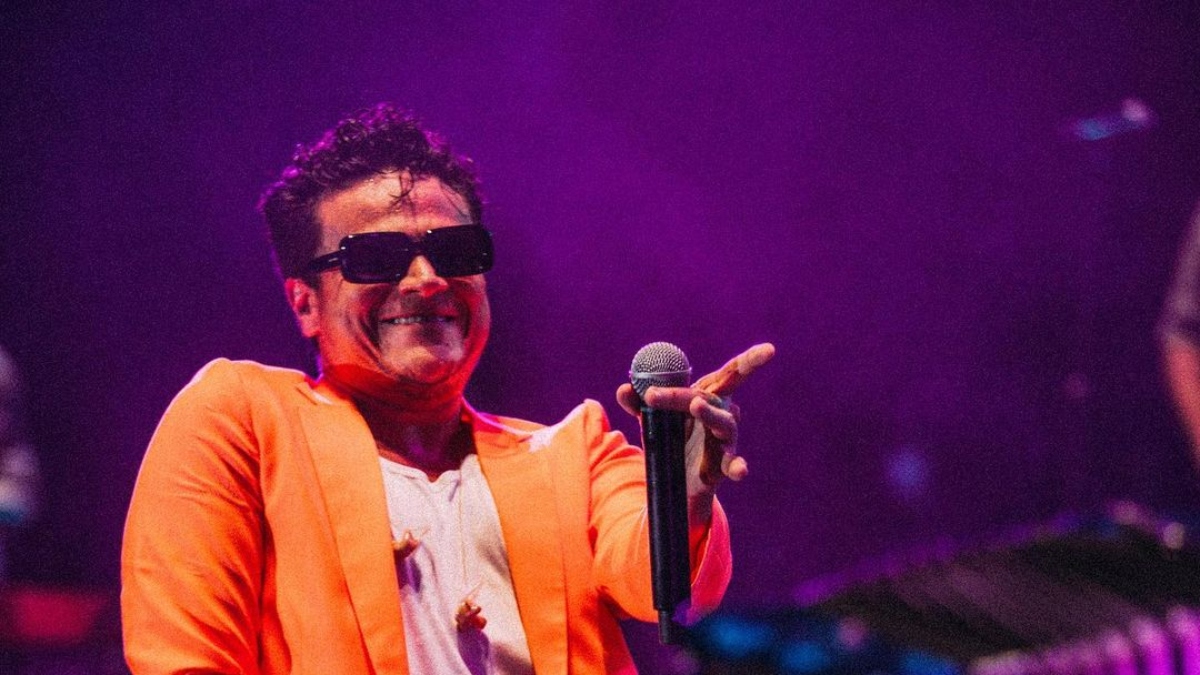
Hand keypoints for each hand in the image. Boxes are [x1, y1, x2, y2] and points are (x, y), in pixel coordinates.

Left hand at [617, 343, 774, 494]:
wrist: (673, 482)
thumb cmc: (669, 439)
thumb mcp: (651, 420)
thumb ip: (638, 403)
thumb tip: (624, 389)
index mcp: (708, 396)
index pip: (729, 374)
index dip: (750, 361)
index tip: (771, 350)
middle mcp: (721, 415)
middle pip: (716, 397)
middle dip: (709, 387)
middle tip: (674, 391)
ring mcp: (724, 440)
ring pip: (724, 424)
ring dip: (710, 414)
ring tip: (696, 406)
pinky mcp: (722, 466)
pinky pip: (732, 465)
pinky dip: (737, 466)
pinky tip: (742, 471)